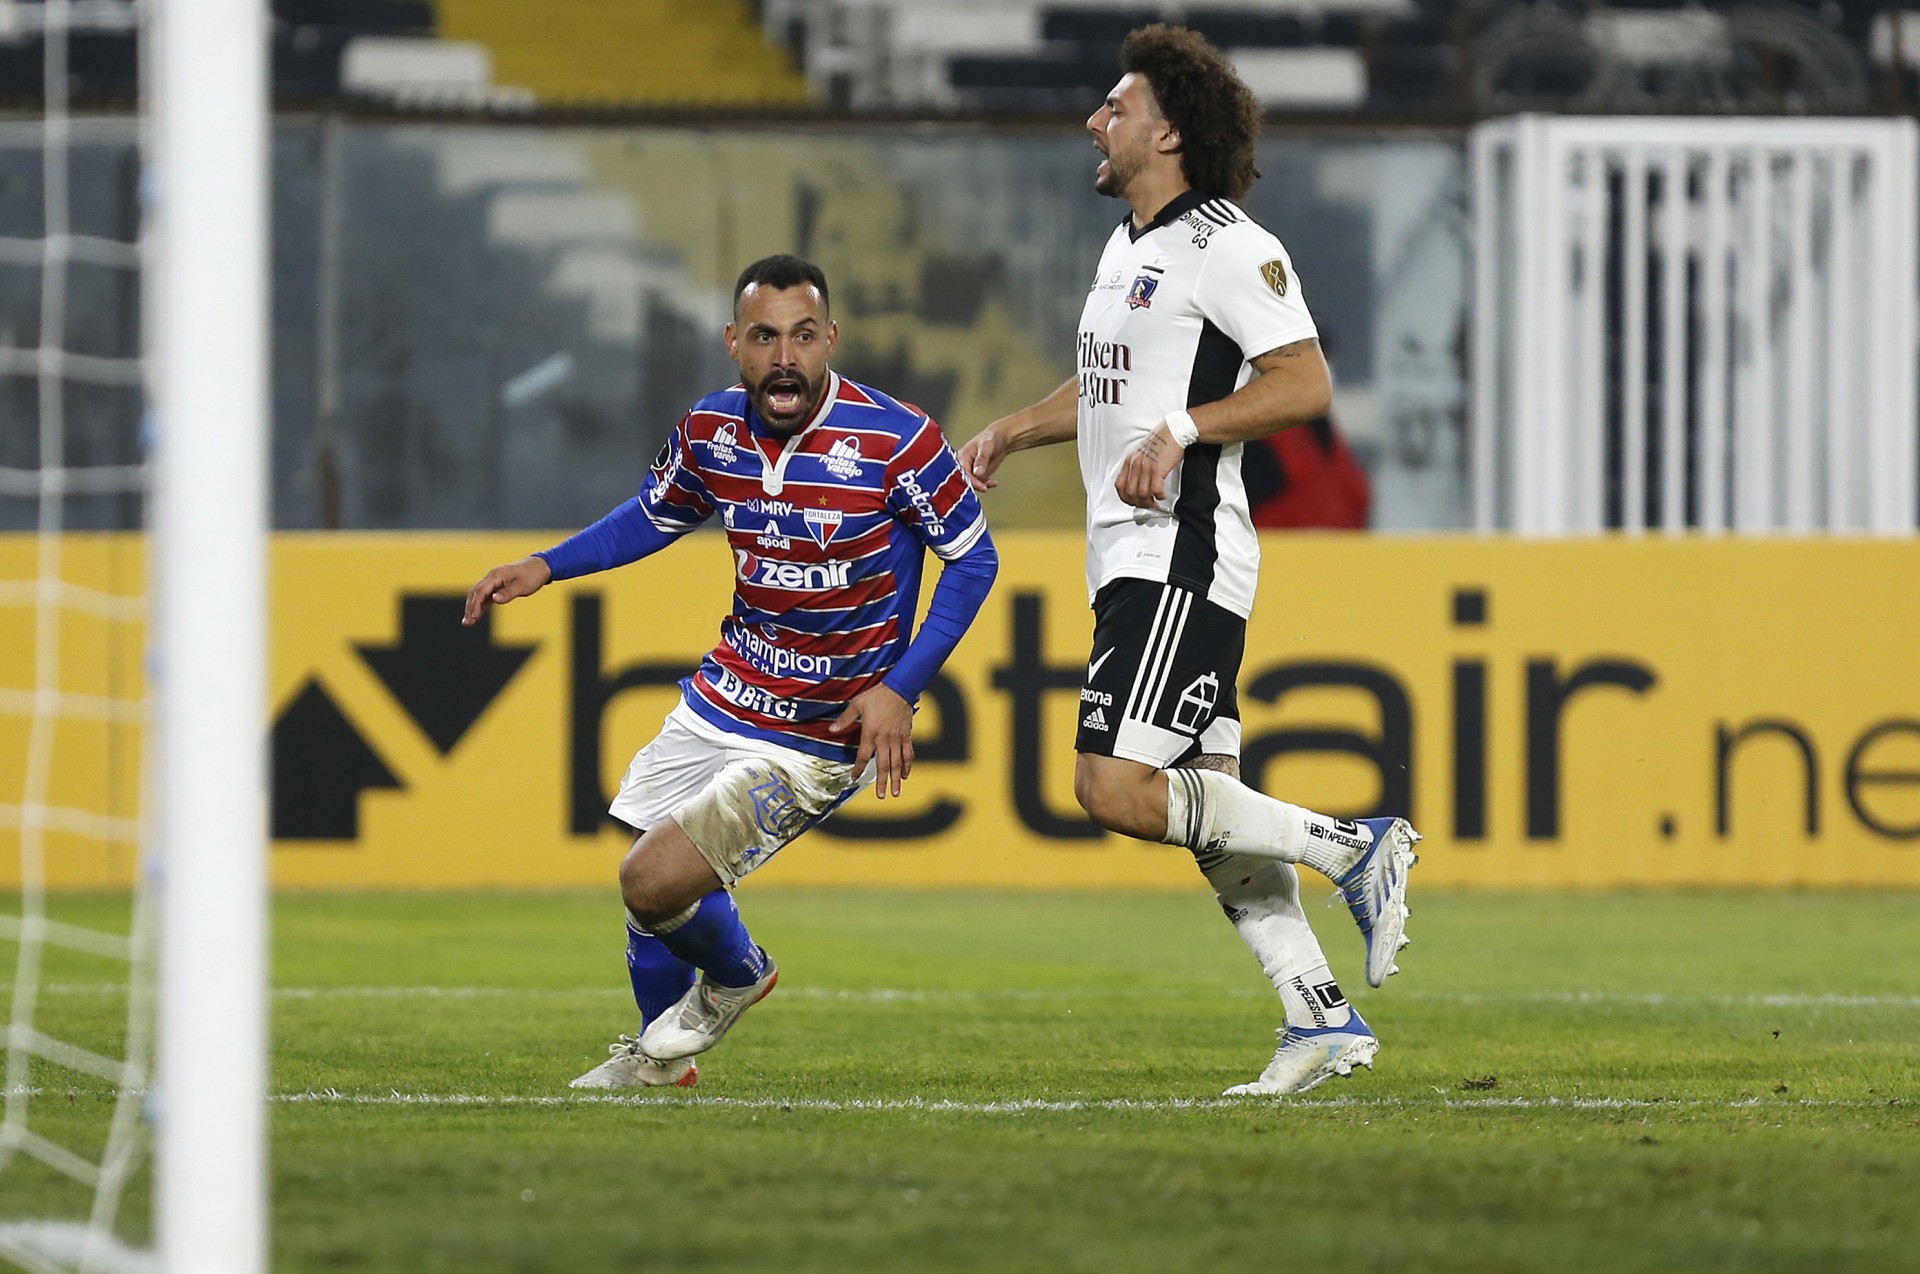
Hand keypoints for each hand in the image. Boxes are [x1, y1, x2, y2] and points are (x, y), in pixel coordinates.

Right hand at [462, 555, 551, 625]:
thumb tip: (494, 599)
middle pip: (475, 593)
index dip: (475, 605)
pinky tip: (478, 615)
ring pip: (479, 595)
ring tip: (469, 622)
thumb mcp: (522, 586)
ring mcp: (494, 581)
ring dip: (473, 607)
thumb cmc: (532, 575)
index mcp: (496, 575)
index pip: (481, 591)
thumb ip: (508, 593)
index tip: (473, 617)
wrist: (541, 566)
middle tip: (467, 623)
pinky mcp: (498, 585)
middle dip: (470, 607)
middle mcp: (492, 577)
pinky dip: (481, 605)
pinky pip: (486, 596)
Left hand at [829, 684, 913, 798]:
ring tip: (896, 792)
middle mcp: (885, 739)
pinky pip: (908, 754)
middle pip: (883, 765)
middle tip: (882, 795)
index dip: (858, 768)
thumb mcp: (857, 704)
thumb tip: (831, 729)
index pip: (863, 756)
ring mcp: (897, 739)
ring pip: (897, 763)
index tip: (854, 777)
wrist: (899, 688)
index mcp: (871, 733)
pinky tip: (906, 775)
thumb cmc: (877, 695)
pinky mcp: (906, 736)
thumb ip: (844, 719)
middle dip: (883, 782)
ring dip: (896, 779)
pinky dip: (907, 765)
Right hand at [957, 426, 1008, 491]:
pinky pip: (979, 484)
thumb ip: (981, 459)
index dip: (969, 480)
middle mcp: (963, 465)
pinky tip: (994, 482)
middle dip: (975, 485)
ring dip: (982, 485)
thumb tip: (977, 473)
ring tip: (992, 482)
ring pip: (972, 484)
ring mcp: (970, 470)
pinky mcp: (977, 475)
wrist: (1000, 440)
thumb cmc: (991, 438)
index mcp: (961, 456)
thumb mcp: (986, 447)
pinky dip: (986, 485)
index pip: (961, 472)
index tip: (979, 485)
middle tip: (985, 487)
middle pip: (965, 480)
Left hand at [1114, 421, 1184, 508]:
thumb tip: (1137, 481)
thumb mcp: (1141, 452)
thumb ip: (1136, 465)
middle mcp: (1135, 464)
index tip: (1134, 501)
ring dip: (1149, 502)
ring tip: (1155, 502)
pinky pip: (1155, 490)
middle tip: (1146, 504)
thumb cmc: (1161, 441)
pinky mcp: (1157, 469)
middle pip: (1129, 493)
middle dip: (1138, 503)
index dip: (1126, 498)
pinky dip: (1159, 496)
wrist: (1173, 431)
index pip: (1119, 486)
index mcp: (1129, 461)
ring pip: (1141, 494)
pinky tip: (1162, 495)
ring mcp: (1145, 467)